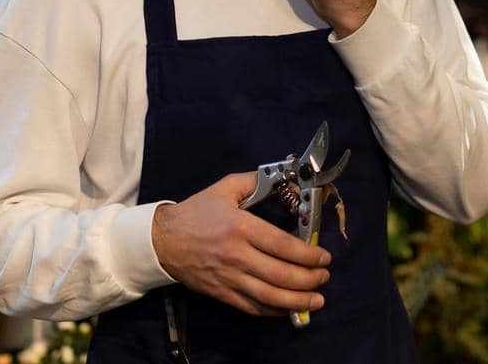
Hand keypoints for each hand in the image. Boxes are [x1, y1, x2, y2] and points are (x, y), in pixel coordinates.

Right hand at [151, 172, 330, 315]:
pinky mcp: (222, 293)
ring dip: (298, 300)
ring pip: (270, 296)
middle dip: (310, 279)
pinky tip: (289, 308)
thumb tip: (283, 177)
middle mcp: (237, 256)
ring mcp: (229, 278)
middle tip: (324, 277)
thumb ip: (254, 181)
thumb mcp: (225, 188)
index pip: (282, 245)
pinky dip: (274, 311)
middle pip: (281, 274)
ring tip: (317, 299)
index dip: (308, 254)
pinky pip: (253, 307)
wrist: (162, 240)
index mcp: (240, 227)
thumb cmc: (196, 213)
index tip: (324, 257)